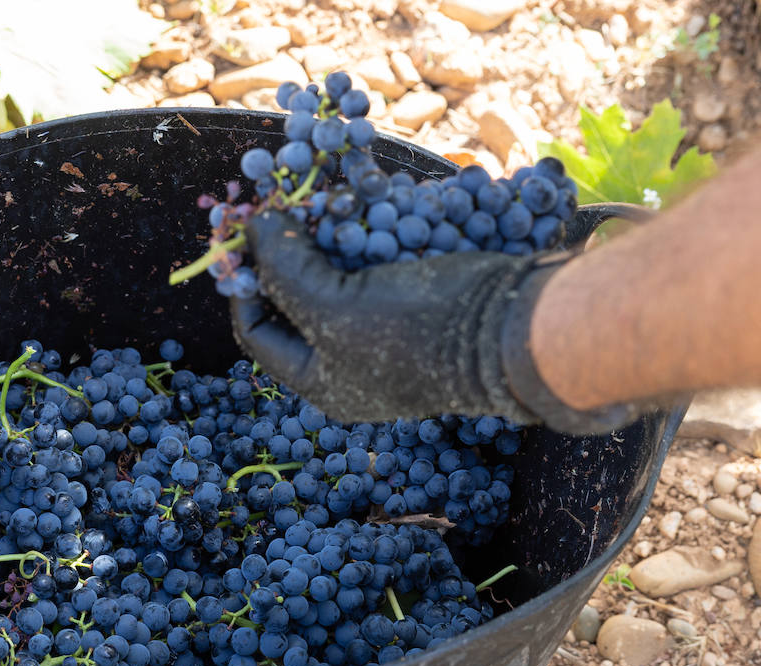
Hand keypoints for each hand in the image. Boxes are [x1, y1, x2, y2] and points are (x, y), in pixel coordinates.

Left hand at [229, 207, 649, 432]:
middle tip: (276, 202)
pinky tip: (356, 191)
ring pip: (335, 268)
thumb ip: (284, 271)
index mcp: (322, 380)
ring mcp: (385, 325)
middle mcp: (349, 358)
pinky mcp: (417, 293)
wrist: (517, 325)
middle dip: (285, 247)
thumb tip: (254, 227)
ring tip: (313, 191)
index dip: (243, 280)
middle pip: (294, 296)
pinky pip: (376, 255)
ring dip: (323, 227)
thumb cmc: (417, 331)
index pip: (257, 330)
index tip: (243, 232)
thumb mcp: (334, 308)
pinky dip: (364, 222)